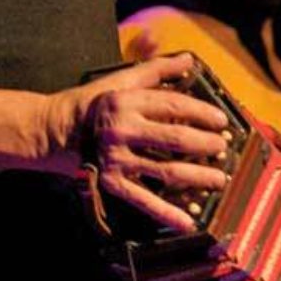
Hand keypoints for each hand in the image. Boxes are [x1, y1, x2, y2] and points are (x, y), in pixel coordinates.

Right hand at [54, 53, 230, 231]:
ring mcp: (117, 158)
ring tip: (218, 178)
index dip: (202, 113)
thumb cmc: (95, 102)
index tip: (221, 120)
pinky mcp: (111, 182)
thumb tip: (187, 59)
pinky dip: (166, 212)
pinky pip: (143, 200)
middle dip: (206, 144)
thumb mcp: (122, 81)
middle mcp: (122, 129)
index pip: (173, 105)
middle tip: (223, 148)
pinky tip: (188, 221)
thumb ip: (156, 69)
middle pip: (175, 139)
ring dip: (197, 176)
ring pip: (166, 170)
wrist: (57, 130)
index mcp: (127, 102)